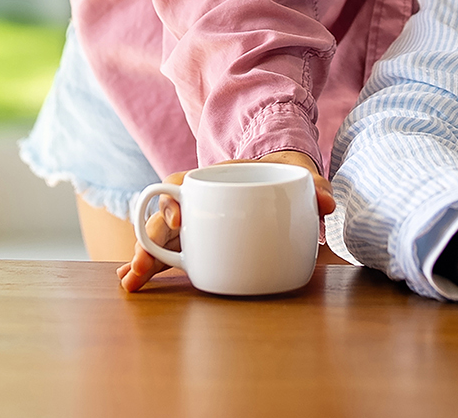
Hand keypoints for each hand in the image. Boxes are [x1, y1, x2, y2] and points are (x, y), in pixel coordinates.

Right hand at [117, 149, 330, 293]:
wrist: (278, 178)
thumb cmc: (282, 174)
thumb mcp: (299, 175)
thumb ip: (315, 186)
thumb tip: (327, 203)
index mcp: (212, 179)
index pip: (180, 185)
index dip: (173, 203)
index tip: (178, 223)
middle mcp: (195, 202)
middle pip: (160, 219)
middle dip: (148, 243)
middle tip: (141, 267)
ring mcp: (193, 225)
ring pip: (159, 241)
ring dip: (143, 261)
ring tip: (130, 283)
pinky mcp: (197, 244)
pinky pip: (170, 255)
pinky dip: (153, 269)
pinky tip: (135, 284)